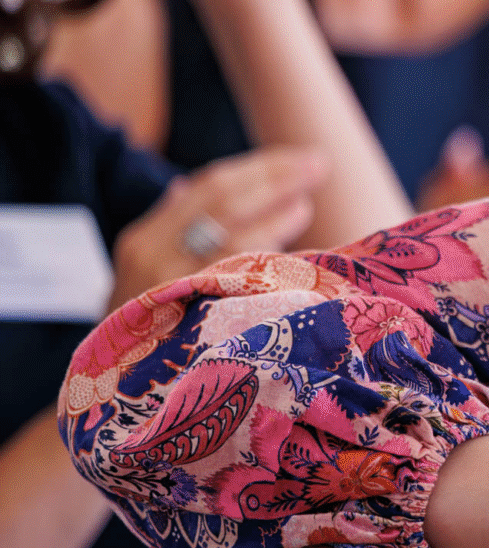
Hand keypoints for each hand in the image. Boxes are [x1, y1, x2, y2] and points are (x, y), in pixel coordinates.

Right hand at [110, 147, 328, 309]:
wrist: (109, 390)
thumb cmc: (138, 325)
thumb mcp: (142, 274)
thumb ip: (170, 230)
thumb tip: (187, 183)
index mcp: (144, 239)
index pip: (208, 187)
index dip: (259, 168)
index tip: (299, 158)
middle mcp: (154, 258)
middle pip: (225, 203)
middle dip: (277, 179)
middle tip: (320, 166)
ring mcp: (172, 290)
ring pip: (235, 240)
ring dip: (278, 217)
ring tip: (307, 205)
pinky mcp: (192, 323)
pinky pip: (239, 282)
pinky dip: (269, 262)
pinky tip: (298, 256)